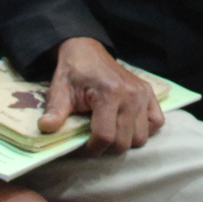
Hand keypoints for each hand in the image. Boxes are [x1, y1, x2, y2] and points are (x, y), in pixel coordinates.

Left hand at [38, 36, 162, 154]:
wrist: (88, 52)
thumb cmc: (73, 73)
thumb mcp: (59, 90)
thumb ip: (55, 110)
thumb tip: (46, 128)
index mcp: (109, 93)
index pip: (105, 136)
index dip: (92, 149)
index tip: (82, 148)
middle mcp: (131, 94)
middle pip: (124, 141)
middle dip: (107, 148)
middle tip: (94, 142)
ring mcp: (143, 94)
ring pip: (141, 137)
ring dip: (125, 141)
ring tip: (110, 134)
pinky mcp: (150, 94)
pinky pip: (156, 122)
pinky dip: (144, 130)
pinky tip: (128, 126)